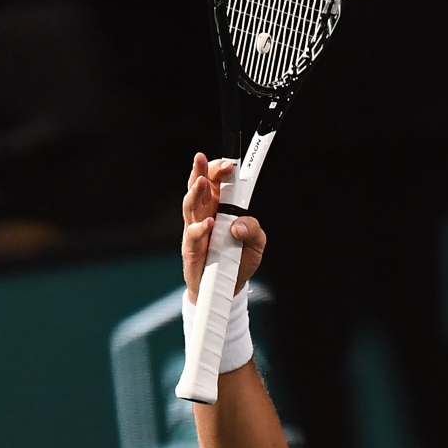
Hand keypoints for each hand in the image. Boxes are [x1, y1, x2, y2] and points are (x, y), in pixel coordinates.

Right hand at [182, 153, 266, 303]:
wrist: (228, 288)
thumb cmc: (238, 260)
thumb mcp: (256, 243)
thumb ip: (253, 228)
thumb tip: (238, 225)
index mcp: (220, 208)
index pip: (217, 183)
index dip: (219, 170)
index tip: (229, 164)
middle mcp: (205, 215)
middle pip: (200, 188)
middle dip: (201, 172)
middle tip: (202, 158)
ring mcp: (196, 231)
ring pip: (191, 207)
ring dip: (195, 193)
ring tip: (202, 182)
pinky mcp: (192, 249)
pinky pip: (193, 236)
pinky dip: (200, 228)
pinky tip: (208, 223)